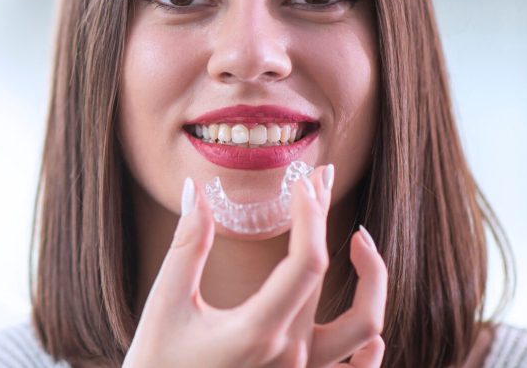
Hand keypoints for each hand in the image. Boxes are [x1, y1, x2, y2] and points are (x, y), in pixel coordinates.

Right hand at [122, 165, 388, 367]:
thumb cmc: (156, 367)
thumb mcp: (165, 305)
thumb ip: (187, 245)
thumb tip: (197, 191)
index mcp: (257, 331)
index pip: (307, 262)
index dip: (311, 214)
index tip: (302, 181)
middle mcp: (289, 355)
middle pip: (327, 274)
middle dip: (323, 217)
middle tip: (320, 178)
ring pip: (363, 327)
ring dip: (371, 280)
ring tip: (360, 240)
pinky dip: (370, 345)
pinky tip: (370, 325)